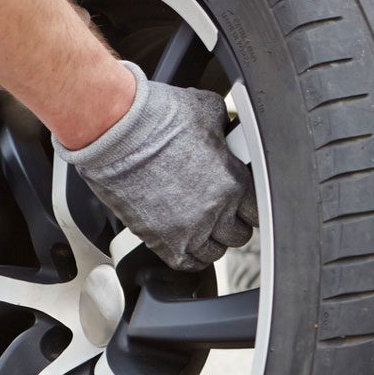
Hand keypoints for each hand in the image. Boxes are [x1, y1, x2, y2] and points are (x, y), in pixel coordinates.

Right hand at [55, 64, 256, 271]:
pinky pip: (187, 263)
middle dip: (230, 222)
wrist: (115, 130)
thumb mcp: (207, 111)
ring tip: (199, 226)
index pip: (258, 211)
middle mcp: (215, 210)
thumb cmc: (156, 117)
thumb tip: (227, 128)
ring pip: (214, 252)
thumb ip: (224, 128)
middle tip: (217, 210)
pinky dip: (188, 255)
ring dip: (210, 240)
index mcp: (233, 182)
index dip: (248, 206)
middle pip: (239, 235)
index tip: (240, 202)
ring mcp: (188, 229)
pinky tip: (184, 241)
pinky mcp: (161, 241)